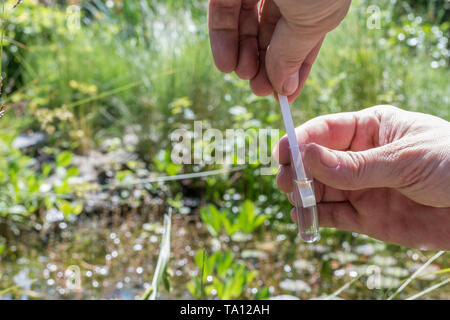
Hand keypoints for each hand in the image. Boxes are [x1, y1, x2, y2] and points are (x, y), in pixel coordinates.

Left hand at [208, 0, 350, 101]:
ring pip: (247, 26)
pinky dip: (224, 39)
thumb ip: (292, 54)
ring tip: (242, 76)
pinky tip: (226, 64)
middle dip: (265, 65)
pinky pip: (224, 11)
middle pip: (272, 36)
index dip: (294, 71)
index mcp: (319, 3)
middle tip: (257, 90)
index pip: (304, 42)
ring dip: (243, 56)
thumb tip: (281, 86)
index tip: (283, 98)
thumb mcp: (311, 21)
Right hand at [273, 105, 449, 249]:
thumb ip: (355, 165)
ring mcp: (361, 188)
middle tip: (286, 180)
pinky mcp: (365, 217)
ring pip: (320, 189)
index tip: (282, 152)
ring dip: (303, 193)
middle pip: (316, 160)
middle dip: (297, 169)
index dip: (301, 139)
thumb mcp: (405, 159)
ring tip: (296, 199)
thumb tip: (307, 157)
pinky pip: (333, 216)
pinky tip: (302, 217)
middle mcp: (360, 157)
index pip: (326, 130)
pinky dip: (315, 217)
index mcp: (371, 129)